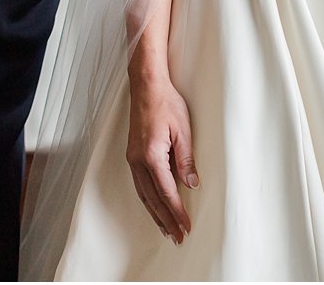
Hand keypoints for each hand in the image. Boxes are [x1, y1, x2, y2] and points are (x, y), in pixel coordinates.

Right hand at [126, 77, 197, 242]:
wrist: (146, 86)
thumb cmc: (166, 103)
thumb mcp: (182, 130)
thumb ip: (186, 159)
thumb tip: (191, 184)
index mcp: (151, 156)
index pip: (167, 192)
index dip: (177, 212)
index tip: (186, 226)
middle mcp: (138, 160)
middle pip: (152, 199)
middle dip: (165, 220)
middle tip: (177, 237)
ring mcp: (132, 158)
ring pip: (143, 194)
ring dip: (154, 213)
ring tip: (165, 229)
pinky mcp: (132, 154)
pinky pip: (139, 184)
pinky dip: (147, 200)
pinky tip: (152, 206)